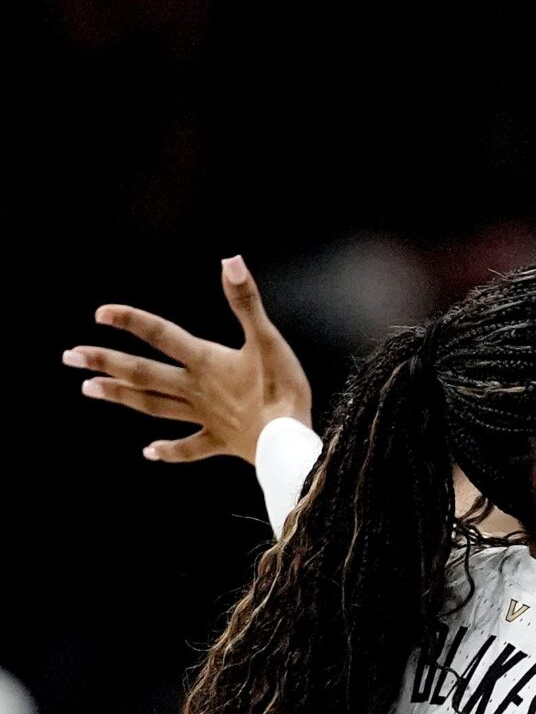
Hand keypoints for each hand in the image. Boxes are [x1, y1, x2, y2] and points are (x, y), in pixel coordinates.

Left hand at [64, 254, 311, 463]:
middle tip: (69, 356)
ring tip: (89, 389)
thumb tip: (230, 261)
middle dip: (106, 362)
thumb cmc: (283, 391)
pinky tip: (149, 452)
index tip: (100, 314)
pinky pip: (190, 448)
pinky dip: (170, 451)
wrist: (289, 444)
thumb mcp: (268, 340)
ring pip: (154, 406)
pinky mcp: (221, 442)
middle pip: (143, 374)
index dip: (132, 321)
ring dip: (122, 396)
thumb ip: (246, 302)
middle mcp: (196, 389)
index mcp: (206, 362)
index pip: (162, 335)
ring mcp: (205, 417)